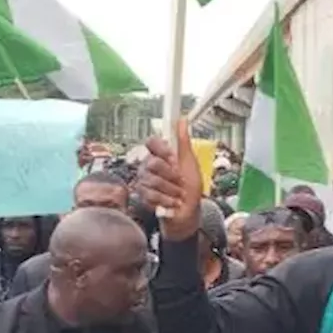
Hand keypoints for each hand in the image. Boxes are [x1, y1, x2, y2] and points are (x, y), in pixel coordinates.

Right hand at [137, 117, 201, 240]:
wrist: (188, 213)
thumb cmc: (191, 188)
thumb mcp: (190, 163)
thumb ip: (183, 141)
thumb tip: (182, 119)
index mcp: (161, 154)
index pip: (152, 142)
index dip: (162, 151)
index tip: (174, 159)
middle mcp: (149, 165)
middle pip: (153, 163)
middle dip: (171, 176)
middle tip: (180, 182)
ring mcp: (144, 180)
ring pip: (152, 181)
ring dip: (171, 190)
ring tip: (178, 194)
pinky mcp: (142, 195)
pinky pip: (150, 195)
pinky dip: (166, 200)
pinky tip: (171, 202)